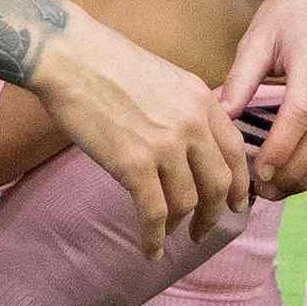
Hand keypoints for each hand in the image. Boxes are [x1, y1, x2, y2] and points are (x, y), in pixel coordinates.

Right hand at [28, 10, 253, 253]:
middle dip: (214, 214)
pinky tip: (151, 250)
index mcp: (202, 100)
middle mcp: (192, 123)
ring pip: (187, 202)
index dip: (238, 184)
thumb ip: (186, 110)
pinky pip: (155, 214)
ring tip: (171, 234)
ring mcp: (165, 145)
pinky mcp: (134, 164)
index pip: (236, 151)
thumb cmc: (107, 64)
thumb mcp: (165, 78)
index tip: (233, 203)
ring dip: (181, 226)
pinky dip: (154, 238)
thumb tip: (192, 147)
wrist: (69, 56)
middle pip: (218, 183)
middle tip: (203, 230)